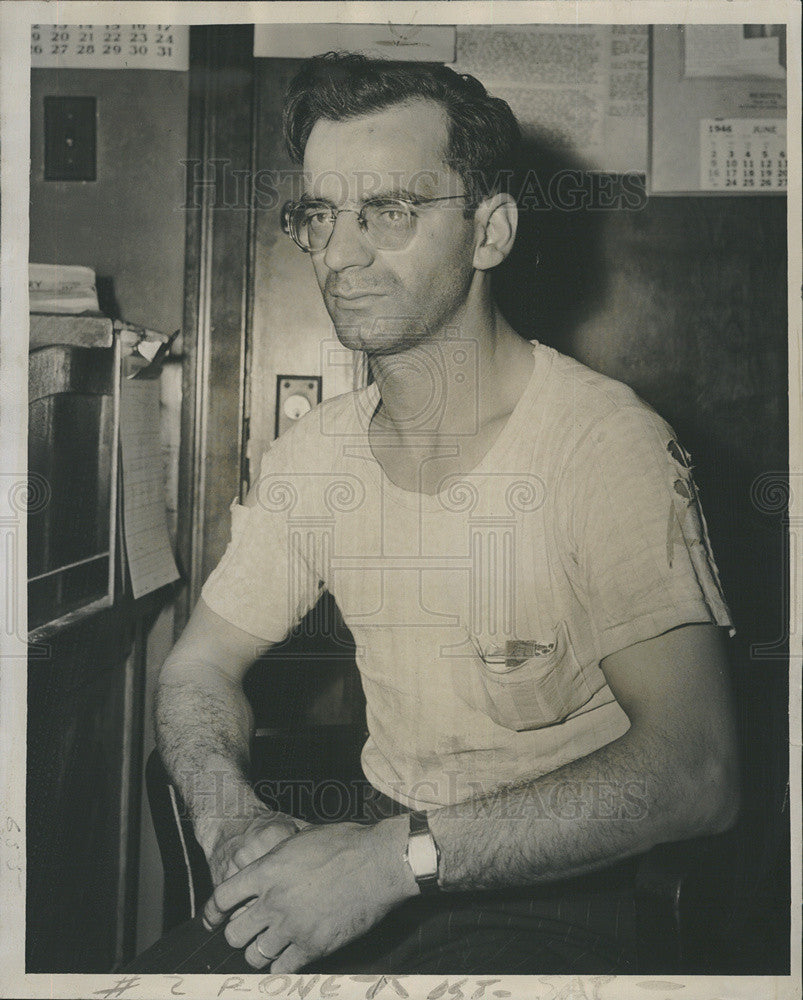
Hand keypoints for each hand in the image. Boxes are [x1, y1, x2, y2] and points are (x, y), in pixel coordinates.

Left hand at [203, 816, 416, 970]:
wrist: (378, 862)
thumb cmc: (345, 843)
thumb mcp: (301, 839)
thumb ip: (277, 858)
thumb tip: (266, 868)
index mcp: (266, 871)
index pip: (222, 898)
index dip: (213, 912)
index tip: (213, 919)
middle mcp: (273, 902)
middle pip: (233, 934)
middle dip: (238, 934)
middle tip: (250, 932)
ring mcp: (292, 927)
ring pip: (255, 956)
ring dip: (260, 952)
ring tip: (272, 945)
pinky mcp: (313, 946)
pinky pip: (282, 970)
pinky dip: (282, 966)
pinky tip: (290, 957)